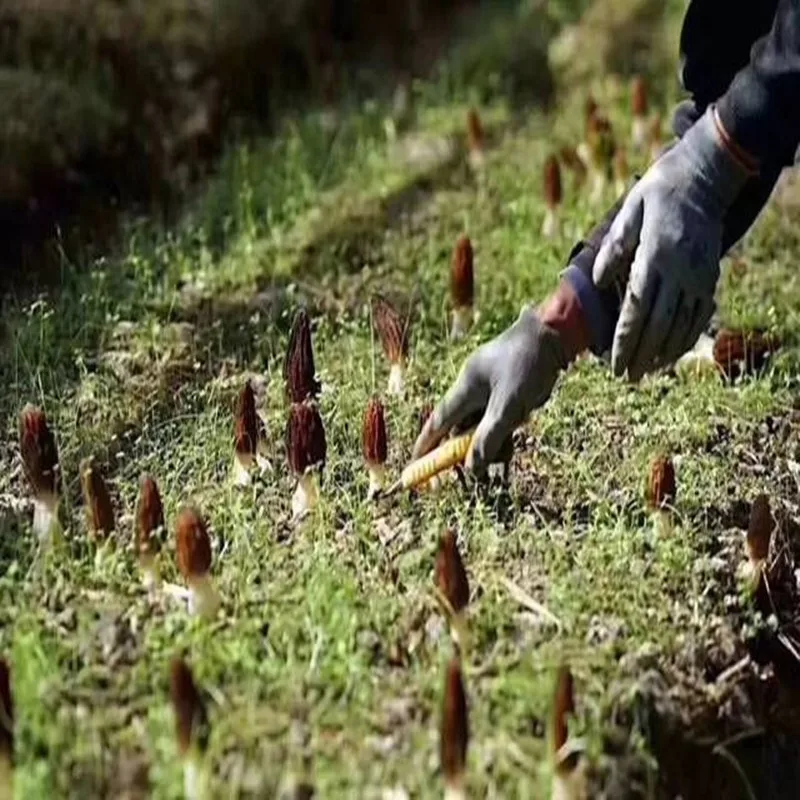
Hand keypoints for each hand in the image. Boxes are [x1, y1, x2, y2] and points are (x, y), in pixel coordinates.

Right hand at [412, 307, 567, 471]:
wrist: (556, 330)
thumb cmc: (529, 364)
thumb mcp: (509, 406)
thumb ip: (489, 437)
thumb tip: (472, 468)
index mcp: (466, 386)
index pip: (439, 421)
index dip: (427, 444)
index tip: (416, 462)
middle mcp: (473, 385)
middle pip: (461, 425)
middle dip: (468, 447)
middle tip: (481, 468)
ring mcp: (491, 383)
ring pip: (481, 420)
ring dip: (491, 439)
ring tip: (507, 453)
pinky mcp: (507, 382)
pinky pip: (497, 411)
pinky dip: (503, 426)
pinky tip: (517, 430)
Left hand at [593, 106, 752, 380]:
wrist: (705, 178)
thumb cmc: (658, 194)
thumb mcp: (628, 211)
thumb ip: (613, 248)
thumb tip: (597, 281)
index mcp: (654, 256)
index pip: (636, 309)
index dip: (625, 341)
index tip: (613, 363)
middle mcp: (679, 271)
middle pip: (659, 325)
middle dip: (641, 355)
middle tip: (626, 376)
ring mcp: (699, 276)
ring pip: (682, 325)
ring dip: (664, 353)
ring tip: (646, 372)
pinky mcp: (710, 278)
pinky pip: (700, 316)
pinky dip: (686, 339)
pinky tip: (672, 354)